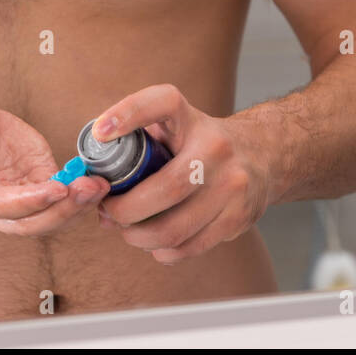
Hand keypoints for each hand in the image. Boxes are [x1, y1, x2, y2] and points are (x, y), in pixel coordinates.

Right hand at [0, 89, 109, 235]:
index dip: (30, 202)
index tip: (56, 189)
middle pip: (30, 223)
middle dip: (63, 210)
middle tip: (90, 189)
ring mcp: (16, 197)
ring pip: (49, 217)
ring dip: (77, 206)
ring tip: (99, 185)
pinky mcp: (36, 182)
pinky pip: (59, 198)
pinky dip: (80, 194)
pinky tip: (98, 181)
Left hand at [93, 84, 270, 263]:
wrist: (264, 155)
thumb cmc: (202, 143)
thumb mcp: (177, 124)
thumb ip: (139, 137)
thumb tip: (91, 172)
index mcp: (191, 119)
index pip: (161, 104)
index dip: (128, 114)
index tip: (100, 132)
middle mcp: (216, 148)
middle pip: (164, 189)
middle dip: (124, 210)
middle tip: (107, 213)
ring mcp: (232, 184)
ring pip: (173, 228)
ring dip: (138, 237)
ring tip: (127, 231)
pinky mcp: (239, 217)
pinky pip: (190, 247)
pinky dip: (163, 251)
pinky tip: (155, 243)